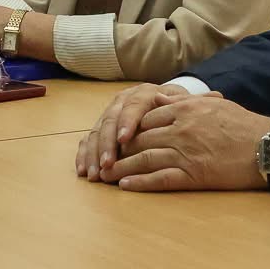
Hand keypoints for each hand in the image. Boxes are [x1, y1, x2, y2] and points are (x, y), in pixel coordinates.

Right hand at [74, 83, 191, 181]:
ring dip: (93, 154)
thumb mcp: (184, 104)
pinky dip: (84, 155)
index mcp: (143, 94)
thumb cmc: (179, 109)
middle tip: (107, 165)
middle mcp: (123, 101)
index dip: (127, 121)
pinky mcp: (101, 126)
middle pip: (110, 119)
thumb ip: (184, 104)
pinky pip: (88, 139)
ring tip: (95, 174)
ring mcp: (110, 113)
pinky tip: (83, 171)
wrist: (167, 103)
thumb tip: (186, 100)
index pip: (133, 105)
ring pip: (96, 131)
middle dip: (106, 144)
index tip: (124, 140)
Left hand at [104, 93, 269, 191]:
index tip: (116, 135)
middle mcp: (181, 128)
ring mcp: (186, 152)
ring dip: (122, 167)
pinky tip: (126, 186)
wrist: (268, 147)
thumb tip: (167, 98)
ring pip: (144, 158)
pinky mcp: (193, 174)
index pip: (147, 116)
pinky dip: (140, 183)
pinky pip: (160, 179)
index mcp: (186, 109)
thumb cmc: (245, 125)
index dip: (129, 127)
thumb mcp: (216, 104)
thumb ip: (188, 101)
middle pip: (140, 137)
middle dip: (119, 148)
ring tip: (107, 174)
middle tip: (103, 156)